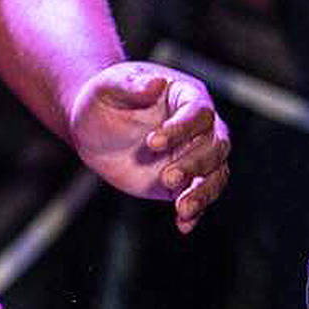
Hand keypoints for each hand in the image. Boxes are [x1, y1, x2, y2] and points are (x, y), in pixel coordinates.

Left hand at [66, 61, 231, 233]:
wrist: (93, 126)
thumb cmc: (103, 98)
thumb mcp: (108, 86)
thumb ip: (130, 84)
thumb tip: (156, 82)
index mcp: (186, 96)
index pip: (198, 113)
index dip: (181, 129)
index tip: (153, 142)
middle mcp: (199, 127)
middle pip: (215, 146)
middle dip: (194, 164)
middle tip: (166, 177)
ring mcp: (194, 155)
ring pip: (215, 174)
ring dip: (202, 193)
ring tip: (182, 209)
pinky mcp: (184, 180)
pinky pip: (199, 196)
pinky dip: (195, 212)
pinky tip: (183, 226)